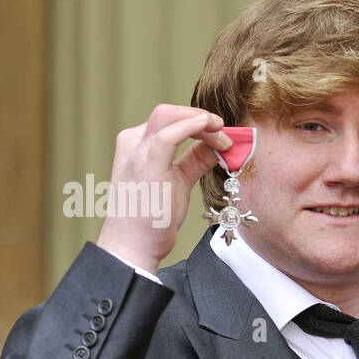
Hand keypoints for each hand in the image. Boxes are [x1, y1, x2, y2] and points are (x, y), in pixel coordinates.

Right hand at [96, 105, 231, 274]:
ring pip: (168, 116)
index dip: (198, 123)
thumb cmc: (153, 218)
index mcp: (137, 146)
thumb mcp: (179, 182)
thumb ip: (195, 161)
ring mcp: (137, 152)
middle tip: (226, 131)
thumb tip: (219, 147)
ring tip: (225, 136)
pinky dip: (193, 126)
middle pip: (168, 113)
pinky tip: (213, 129)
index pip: (169, 122)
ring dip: (201, 121)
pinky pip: (170, 134)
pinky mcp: (147, 164)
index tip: (222, 135)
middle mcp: (133, 144)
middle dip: (200, 117)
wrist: (134, 246)